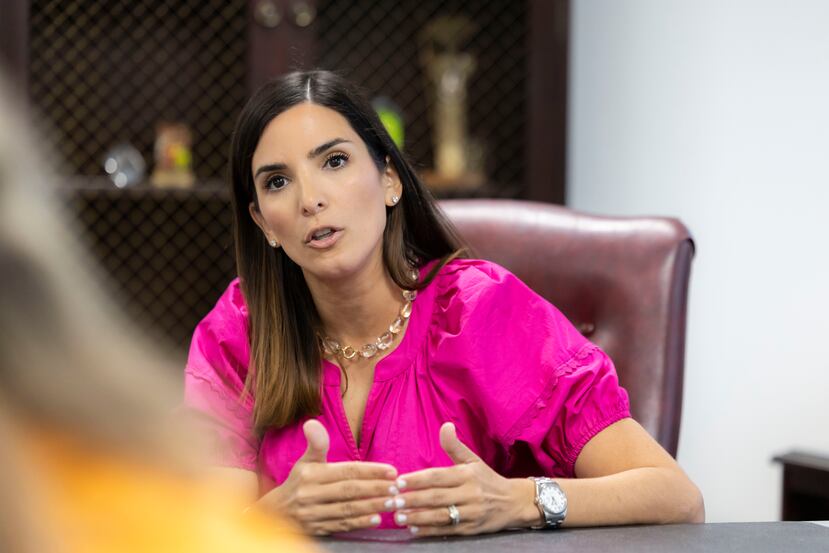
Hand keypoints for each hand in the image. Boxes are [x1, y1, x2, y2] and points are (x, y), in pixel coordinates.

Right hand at [258, 419, 398, 534]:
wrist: (276, 513)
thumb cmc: (298, 482)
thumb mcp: (305, 461)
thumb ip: (316, 443)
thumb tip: (312, 423)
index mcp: (311, 474)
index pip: (346, 471)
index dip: (370, 471)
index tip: (391, 471)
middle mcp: (311, 494)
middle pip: (349, 491)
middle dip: (375, 489)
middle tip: (397, 487)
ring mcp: (314, 514)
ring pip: (348, 510)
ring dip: (372, 506)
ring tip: (391, 502)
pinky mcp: (317, 529)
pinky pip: (341, 526)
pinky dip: (360, 523)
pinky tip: (376, 519)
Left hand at [393, 422, 537, 536]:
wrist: (515, 503)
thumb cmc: (488, 479)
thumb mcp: (473, 460)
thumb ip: (455, 446)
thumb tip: (445, 425)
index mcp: (467, 474)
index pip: (438, 476)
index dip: (418, 480)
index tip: (398, 482)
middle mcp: (470, 493)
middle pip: (437, 497)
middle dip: (413, 500)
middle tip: (392, 501)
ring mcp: (471, 513)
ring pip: (441, 516)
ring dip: (418, 517)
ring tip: (399, 517)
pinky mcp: (472, 529)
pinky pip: (448, 530)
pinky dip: (430, 531)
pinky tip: (414, 529)